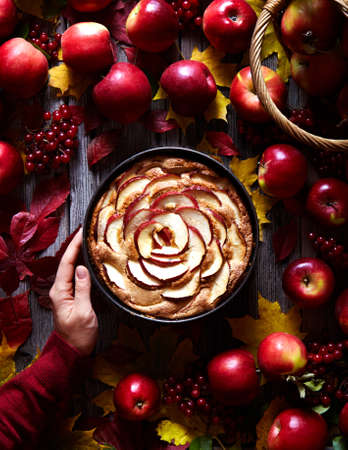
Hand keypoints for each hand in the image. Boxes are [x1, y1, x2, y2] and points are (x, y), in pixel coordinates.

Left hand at [49, 229, 97, 354]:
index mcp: (60, 292)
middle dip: (75, 246)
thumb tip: (82, 268)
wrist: (73, 351)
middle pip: (67, 262)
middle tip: (87, 232)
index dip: (73, 246)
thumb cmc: (79, 335)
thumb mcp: (83, 312)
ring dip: (78, 254)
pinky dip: (81, 265)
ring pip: (71, 268)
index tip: (81, 233)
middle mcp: (59, 289)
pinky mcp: (71, 296)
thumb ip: (82, 289)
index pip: (66, 263)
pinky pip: (75, 276)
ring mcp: (64, 293)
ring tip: (88, 241)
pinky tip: (88, 260)